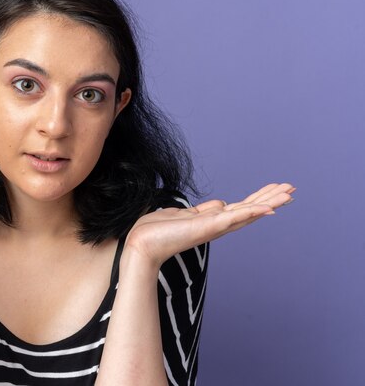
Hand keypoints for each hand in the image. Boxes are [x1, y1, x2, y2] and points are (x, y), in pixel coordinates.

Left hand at [125, 183, 295, 266]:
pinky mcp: (208, 227)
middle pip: (250, 209)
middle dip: (271, 198)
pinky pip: (234, 218)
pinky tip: (269, 207)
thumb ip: (203, 211)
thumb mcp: (183, 214)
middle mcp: (217, 225)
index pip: (241, 208)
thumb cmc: (156, 231)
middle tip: (292, 189)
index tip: (277, 191)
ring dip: (269, 202)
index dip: (259, 199)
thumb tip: (219, 203)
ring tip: (289, 193)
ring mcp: (214, 227)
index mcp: (211, 221)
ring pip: (247, 212)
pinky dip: (252, 212)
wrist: (141, 245)